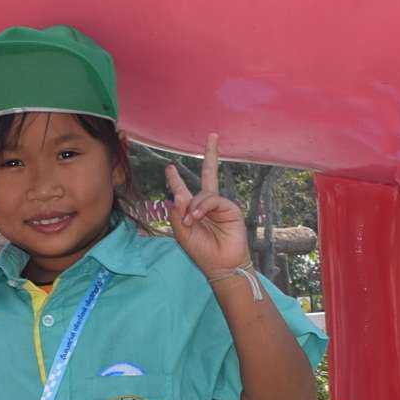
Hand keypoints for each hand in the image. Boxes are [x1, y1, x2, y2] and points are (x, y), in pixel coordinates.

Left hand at [166, 135, 249, 279]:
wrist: (222, 264)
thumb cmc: (202, 251)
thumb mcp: (182, 234)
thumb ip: (176, 214)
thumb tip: (177, 194)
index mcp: (192, 210)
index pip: (183, 190)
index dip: (175, 179)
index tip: (169, 167)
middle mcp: (207, 204)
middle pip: (209, 174)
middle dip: (211, 155)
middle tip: (213, 135)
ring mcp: (219, 205)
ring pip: (204, 193)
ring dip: (194, 207)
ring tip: (190, 222)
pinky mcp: (229, 208)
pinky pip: (212, 199)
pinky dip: (202, 207)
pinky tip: (196, 218)